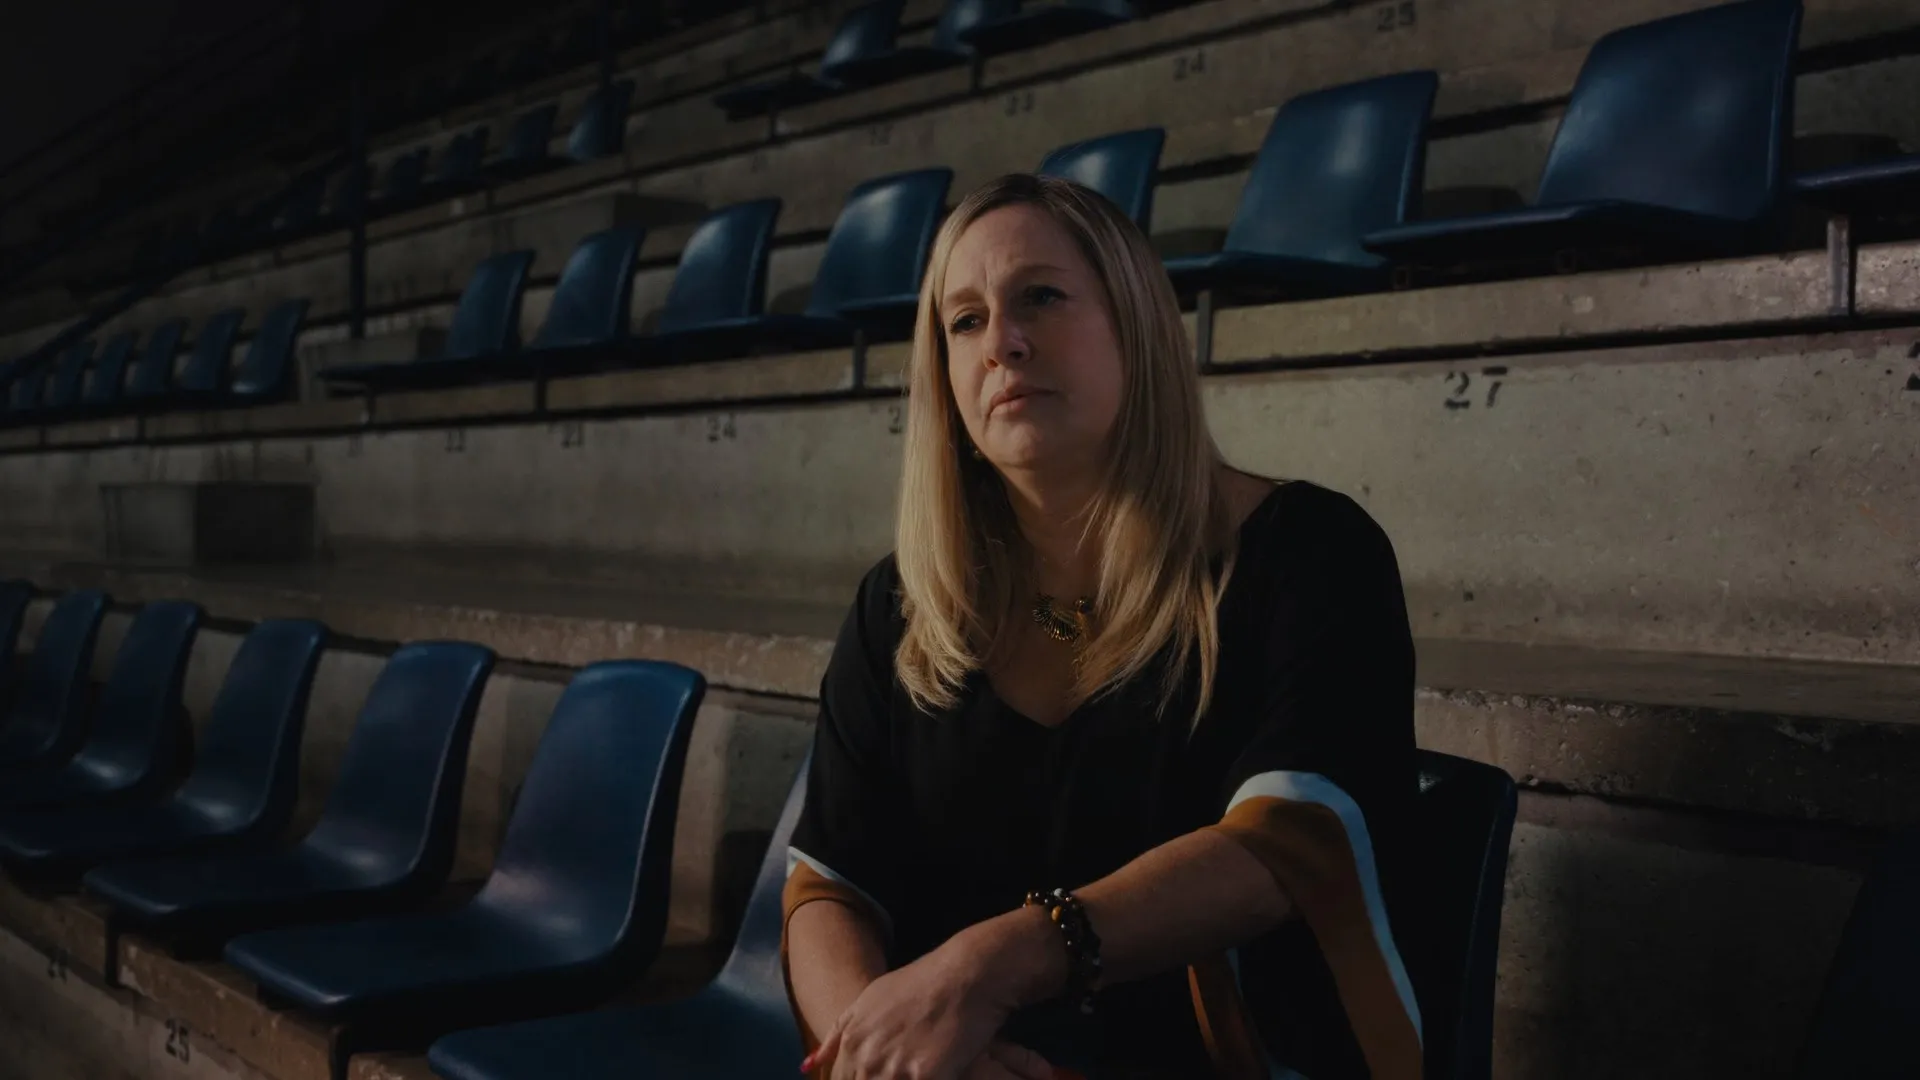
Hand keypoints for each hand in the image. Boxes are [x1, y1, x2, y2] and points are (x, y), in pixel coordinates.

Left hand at [800, 911, 1060, 1079]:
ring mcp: (893, 1067)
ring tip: (913, 1070)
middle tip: (897, 1070)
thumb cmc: (921, 985)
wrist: (965, 975)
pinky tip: (932, 1073)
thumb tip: (807, 1066)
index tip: (877, 1073)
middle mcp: (867, 1056)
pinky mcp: (924, 1076)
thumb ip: (838, 1035)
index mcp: (852, 1040)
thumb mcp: (870, 1001)